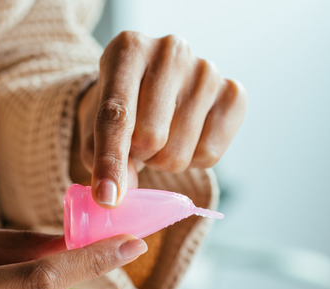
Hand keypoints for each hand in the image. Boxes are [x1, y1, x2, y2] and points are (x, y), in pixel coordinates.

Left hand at [72, 31, 247, 207]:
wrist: (152, 88)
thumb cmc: (120, 109)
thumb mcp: (95, 127)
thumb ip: (100, 157)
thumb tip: (122, 192)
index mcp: (128, 49)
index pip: (116, 114)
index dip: (110, 161)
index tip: (107, 198)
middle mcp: (170, 50)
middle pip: (150, 138)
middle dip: (138, 155)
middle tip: (137, 142)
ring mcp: (206, 69)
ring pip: (179, 152)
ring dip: (162, 160)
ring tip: (162, 136)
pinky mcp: (234, 92)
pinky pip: (209, 155)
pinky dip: (192, 160)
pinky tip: (186, 136)